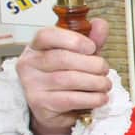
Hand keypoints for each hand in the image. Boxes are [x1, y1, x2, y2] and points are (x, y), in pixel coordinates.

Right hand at [16, 19, 112, 134]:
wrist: (55, 110)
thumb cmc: (67, 78)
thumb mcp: (80, 56)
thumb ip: (91, 40)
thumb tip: (101, 24)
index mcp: (37, 47)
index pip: (46, 35)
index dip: (73, 39)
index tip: (92, 47)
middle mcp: (29, 64)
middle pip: (62, 58)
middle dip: (92, 64)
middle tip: (105, 69)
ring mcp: (32, 85)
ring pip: (68, 79)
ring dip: (95, 82)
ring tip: (105, 84)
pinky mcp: (41, 104)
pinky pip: (71, 99)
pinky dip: (92, 98)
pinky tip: (100, 97)